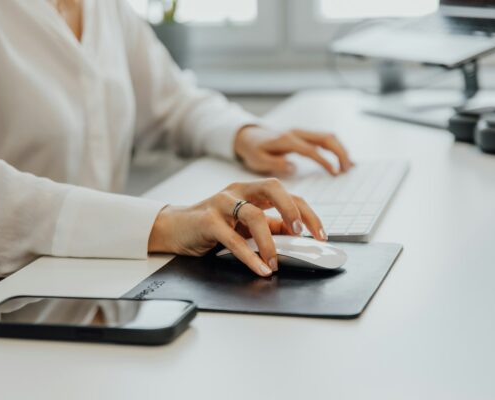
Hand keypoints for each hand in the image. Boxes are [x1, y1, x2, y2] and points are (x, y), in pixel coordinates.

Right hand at [148, 179, 325, 276]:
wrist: (174, 228)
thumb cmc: (211, 225)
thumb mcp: (244, 225)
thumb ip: (268, 226)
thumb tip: (295, 235)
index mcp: (251, 190)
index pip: (287, 194)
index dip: (307, 213)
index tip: (320, 234)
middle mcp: (238, 191)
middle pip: (274, 188)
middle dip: (294, 210)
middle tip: (303, 234)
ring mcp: (222, 203)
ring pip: (254, 215)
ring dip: (270, 242)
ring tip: (275, 263)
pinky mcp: (207, 220)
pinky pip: (233, 239)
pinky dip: (249, 256)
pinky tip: (260, 269)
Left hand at [234, 126, 353, 175]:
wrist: (248, 136)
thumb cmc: (253, 150)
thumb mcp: (257, 160)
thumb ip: (274, 163)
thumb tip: (293, 167)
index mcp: (287, 140)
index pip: (311, 149)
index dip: (324, 161)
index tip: (334, 173)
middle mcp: (297, 133)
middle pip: (325, 138)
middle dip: (340, 153)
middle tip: (347, 170)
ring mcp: (301, 132)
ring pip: (327, 136)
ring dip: (340, 150)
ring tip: (348, 166)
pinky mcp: (303, 135)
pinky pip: (323, 139)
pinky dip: (335, 147)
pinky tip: (342, 159)